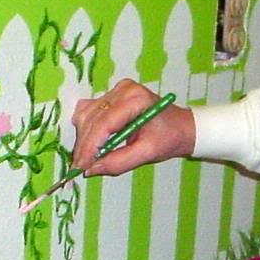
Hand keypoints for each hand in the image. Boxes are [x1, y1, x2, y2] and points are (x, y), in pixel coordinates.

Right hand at [71, 79, 194, 175]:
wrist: (180, 126)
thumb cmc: (169, 138)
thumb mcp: (148, 153)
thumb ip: (119, 162)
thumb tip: (91, 169)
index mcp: (136, 99)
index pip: (104, 123)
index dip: (90, 146)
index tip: (81, 166)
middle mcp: (123, 90)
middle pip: (92, 118)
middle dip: (84, 145)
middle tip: (79, 168)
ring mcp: (115, 91)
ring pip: (86, 115)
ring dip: (83, 138)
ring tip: (86, 159)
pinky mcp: (110, 96)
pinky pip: (88, 111)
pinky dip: (86, 129)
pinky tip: (91, 144)